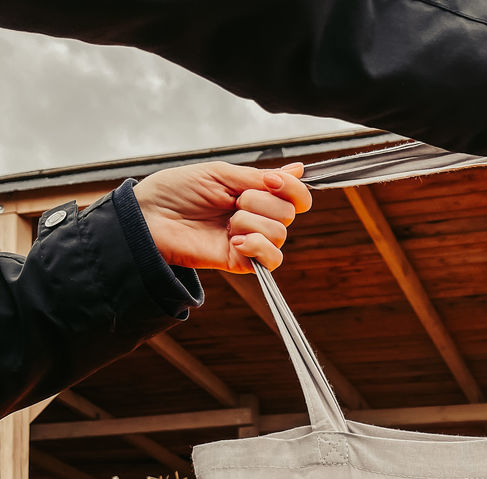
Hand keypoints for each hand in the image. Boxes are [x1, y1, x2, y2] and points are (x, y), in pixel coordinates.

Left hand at [132, 160, 312, 271]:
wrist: (151, 218)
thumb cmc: (176, 191)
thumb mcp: (221, 174)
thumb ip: (258, 177)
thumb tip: (298, 170)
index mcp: (254, 194)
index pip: (295, 197)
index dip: (293, 188)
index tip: (273, 181)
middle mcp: (256, 218)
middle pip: (288, 214)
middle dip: (261, 202)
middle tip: (232, 202)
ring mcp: (250, 241)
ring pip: (279, 234)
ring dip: (251, 222)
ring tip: (226, 223)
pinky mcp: (242, 262)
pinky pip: (272, 260)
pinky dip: (258, 247)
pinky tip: (236, 240)